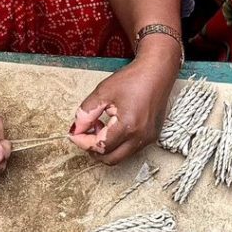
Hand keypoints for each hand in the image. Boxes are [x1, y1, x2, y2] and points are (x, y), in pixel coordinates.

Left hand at [69, 36, 179, 164]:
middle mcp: (140, 136)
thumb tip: (76, 130)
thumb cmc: (133, 79)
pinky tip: (114, 127)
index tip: (74, 134)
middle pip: (110, 159)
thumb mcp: (103, 93)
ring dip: (106, 147)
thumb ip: (85, 113)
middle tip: (86, 134)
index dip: (83, 142)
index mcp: (128, 125)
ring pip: (120, 157)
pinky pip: (130, 150)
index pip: (99, 146)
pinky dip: (117, 144)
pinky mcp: (152, 137)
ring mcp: (148, 139)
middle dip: (94, 150)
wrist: (157, 72)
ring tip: (101, 126)